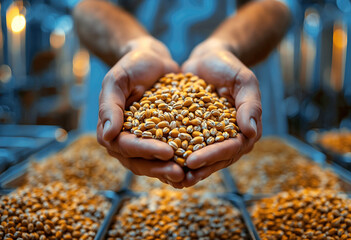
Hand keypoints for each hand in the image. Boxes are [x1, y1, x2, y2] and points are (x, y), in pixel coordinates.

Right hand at [97, 36, 184, 184]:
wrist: (153, 60)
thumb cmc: (132, 66)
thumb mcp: (117, 80)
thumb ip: (110, 106)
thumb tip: (106, 135)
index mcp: (112, 128)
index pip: (125, 145)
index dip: (145, 150)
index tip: (166, 152)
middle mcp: (127, 139)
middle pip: (140, 161)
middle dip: (159, 168)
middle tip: (180, 173)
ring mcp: (145, 141)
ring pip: (154, 162)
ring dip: (170, 170)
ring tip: (189, 176)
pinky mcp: (162, 137)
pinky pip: (170, 154)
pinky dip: (180, 161)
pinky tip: (195, 167)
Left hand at [181, 38, 261, 186]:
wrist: (207, 59)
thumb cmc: (228, 67)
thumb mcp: (244, 80)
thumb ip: (251, 104)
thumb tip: (252, 132)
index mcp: (244, 129)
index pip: (231, 148)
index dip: (213, 156)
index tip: (193, 161)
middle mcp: (229, 136)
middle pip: (216, 158)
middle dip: (198, 168)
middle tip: (179, 177)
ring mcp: (211, 136)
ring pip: (201, 156)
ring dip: (186, 169)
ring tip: (169, 177)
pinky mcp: (195, 131)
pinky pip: (187, 145)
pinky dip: (176, 154)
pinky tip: (161, 161)